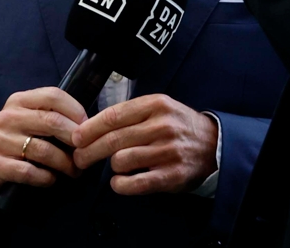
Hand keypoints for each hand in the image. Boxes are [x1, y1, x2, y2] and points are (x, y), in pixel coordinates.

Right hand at [0, 87, 85, 193]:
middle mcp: (7, 117)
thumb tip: (88, 126)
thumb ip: (55, 115)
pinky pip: (28, 172)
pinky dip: (45, 177)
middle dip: (74, 140)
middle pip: (51, 122)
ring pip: (43, 150)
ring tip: (74, 171)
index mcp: (19, 100)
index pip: (53, 96)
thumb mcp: (31, 118)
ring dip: (64, 163)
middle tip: (86, 154)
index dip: (76, 111)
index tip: (88, 128)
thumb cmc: (18, 137)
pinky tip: (52, 179)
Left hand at [71, 94, 218, 194]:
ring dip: (110, 166)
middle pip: (112, 140)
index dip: (89, 128)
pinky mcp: (171, 175)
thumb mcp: (159, 108)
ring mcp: (167, 151)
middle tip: (80, 158)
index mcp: (156, 105)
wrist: (213, 144)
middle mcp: (162, 126)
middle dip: (89, 151)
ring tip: (111, 167)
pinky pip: (134, 183)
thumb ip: (130, 114)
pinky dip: (120, 184)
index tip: (76, 138)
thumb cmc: (178, 126)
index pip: (113, 116)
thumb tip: (90, 127)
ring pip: (120, 160)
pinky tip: (118, 182)